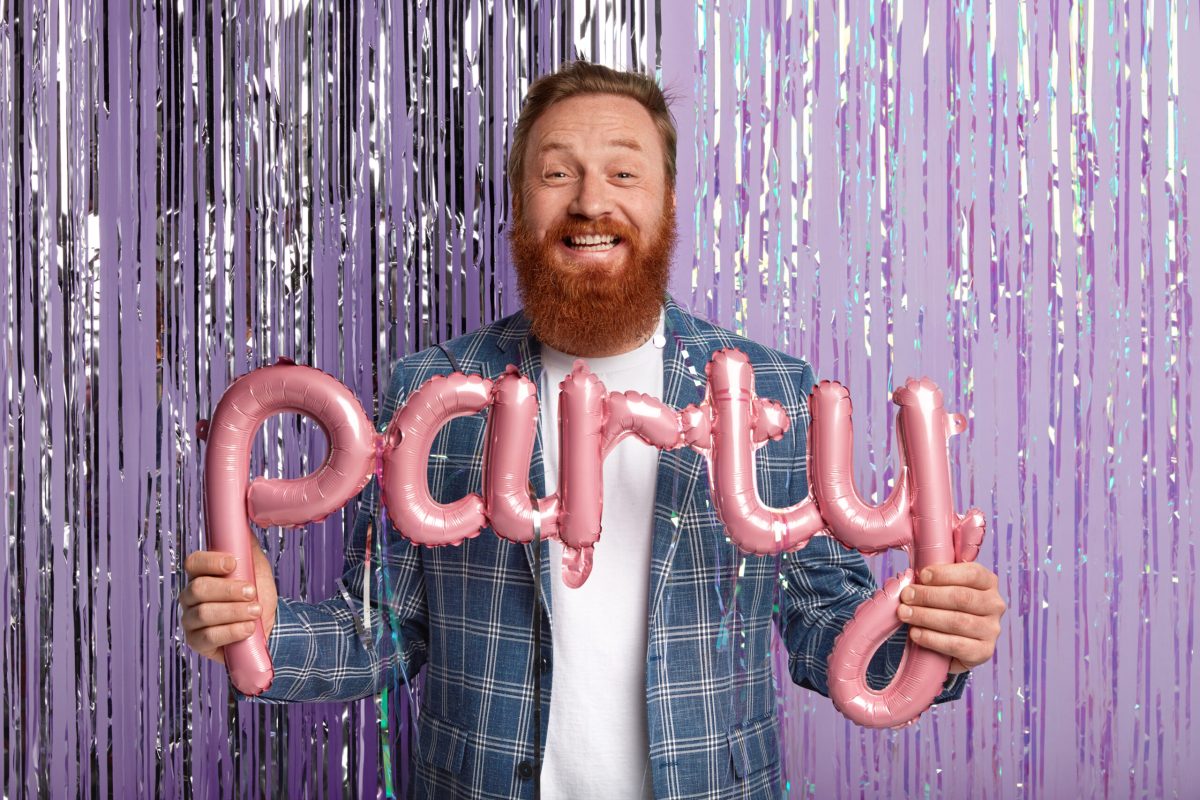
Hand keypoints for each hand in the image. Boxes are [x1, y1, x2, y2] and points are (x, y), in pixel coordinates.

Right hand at [180, 536, 278, 664]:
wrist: (269, 625)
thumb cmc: (257, 594)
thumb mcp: (256, 568)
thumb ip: (247, 546)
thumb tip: (243, 522)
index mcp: (202, 574)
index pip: (194, 562)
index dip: (210, 562)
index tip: (233, 563)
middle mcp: (191, 596)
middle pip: (198, 588)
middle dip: (229, 590)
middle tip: (252, 592)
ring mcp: (191, 620)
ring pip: (204, 613)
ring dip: (234, 611)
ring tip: (256, 611)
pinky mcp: (197, 642)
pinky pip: (207, 636)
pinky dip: (231, 631)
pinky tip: (248, 628)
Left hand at [896, 562, 1005, 673]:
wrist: (953, 644)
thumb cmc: (946, 607)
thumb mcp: (944, 588)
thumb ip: (934, 580)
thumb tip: (912, 578)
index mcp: (988, 583)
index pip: (972, 573)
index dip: (945, 574)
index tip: (923, 576)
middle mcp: (994, 605)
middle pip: (961, 598)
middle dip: (928, 596)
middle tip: (906, 597)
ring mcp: (991, 630)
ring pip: (957, 621)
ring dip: (926, 617)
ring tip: (905, 614)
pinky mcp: (984, 652)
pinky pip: (956, 645)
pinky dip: (932, 638)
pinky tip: (915, 633)